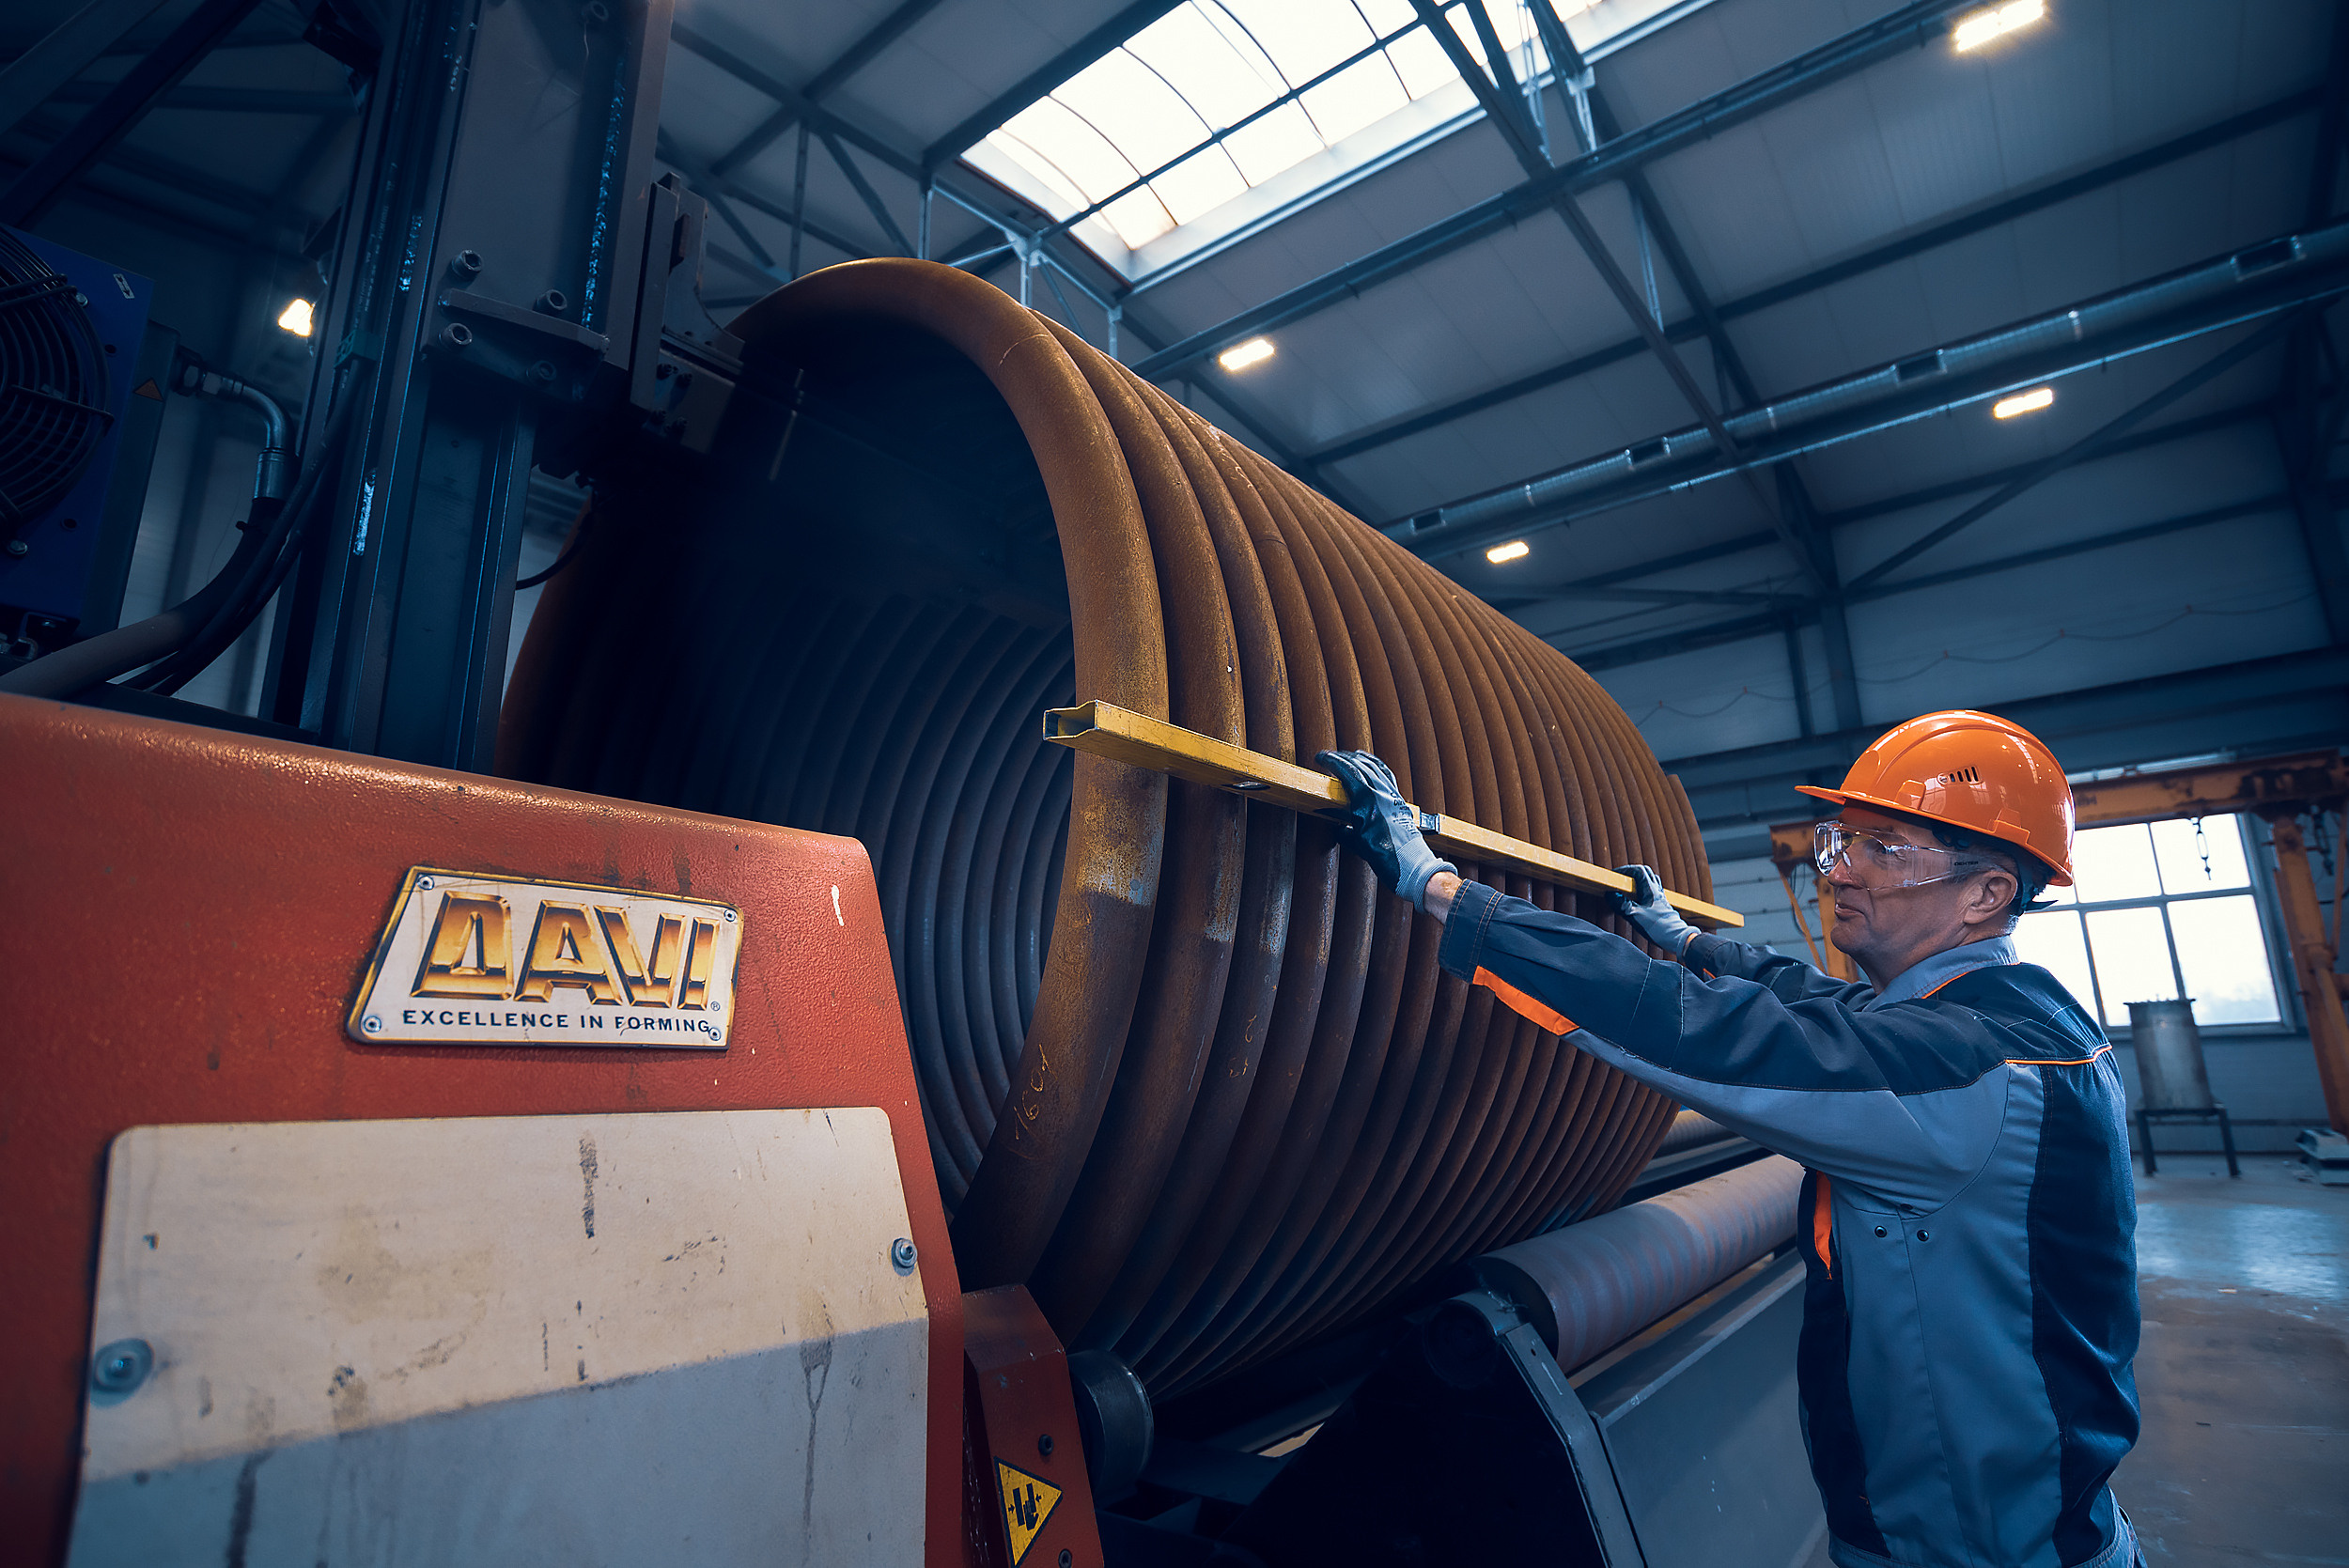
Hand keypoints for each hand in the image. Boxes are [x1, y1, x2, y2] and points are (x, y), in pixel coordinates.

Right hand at [1316, 749, 1456, 906]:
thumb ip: (1346, 833)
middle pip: (1360, 765)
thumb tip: (1338, 829)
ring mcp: (1392, 795)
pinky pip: (1386, 775)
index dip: (1332, 762)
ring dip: (1358, 759)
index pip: (1348, 772)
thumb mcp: (1359, 845)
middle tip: (1328, 757)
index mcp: (1368, 802)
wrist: (1413, 866)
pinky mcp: (1399, 801)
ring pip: (1374, 767)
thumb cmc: (1387, 858)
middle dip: (1342, 758)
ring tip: (1347, 756)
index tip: (1321, 757)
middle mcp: (1382, 794)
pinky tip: (1371, 765)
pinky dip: (1376, 766)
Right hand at [1614, 864, 1698, 953]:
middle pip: (1646, 873)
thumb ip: (1621, 904)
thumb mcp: (1635, 916)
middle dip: (1632, 872)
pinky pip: (1653, 892)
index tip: (1615, 875)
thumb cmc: (1658, 927)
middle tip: (1621, 879)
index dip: (1625, 870)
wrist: (1677, 938)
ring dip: (1639, 881)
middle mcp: (1657, 891)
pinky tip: (1639, 900)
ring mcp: (1661, 898)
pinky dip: (1643, 891)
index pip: (1638, 870)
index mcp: (1650, 890)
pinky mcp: (1662, 906)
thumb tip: (1611, 895)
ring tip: (1629, 889)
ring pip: (1651, 882)